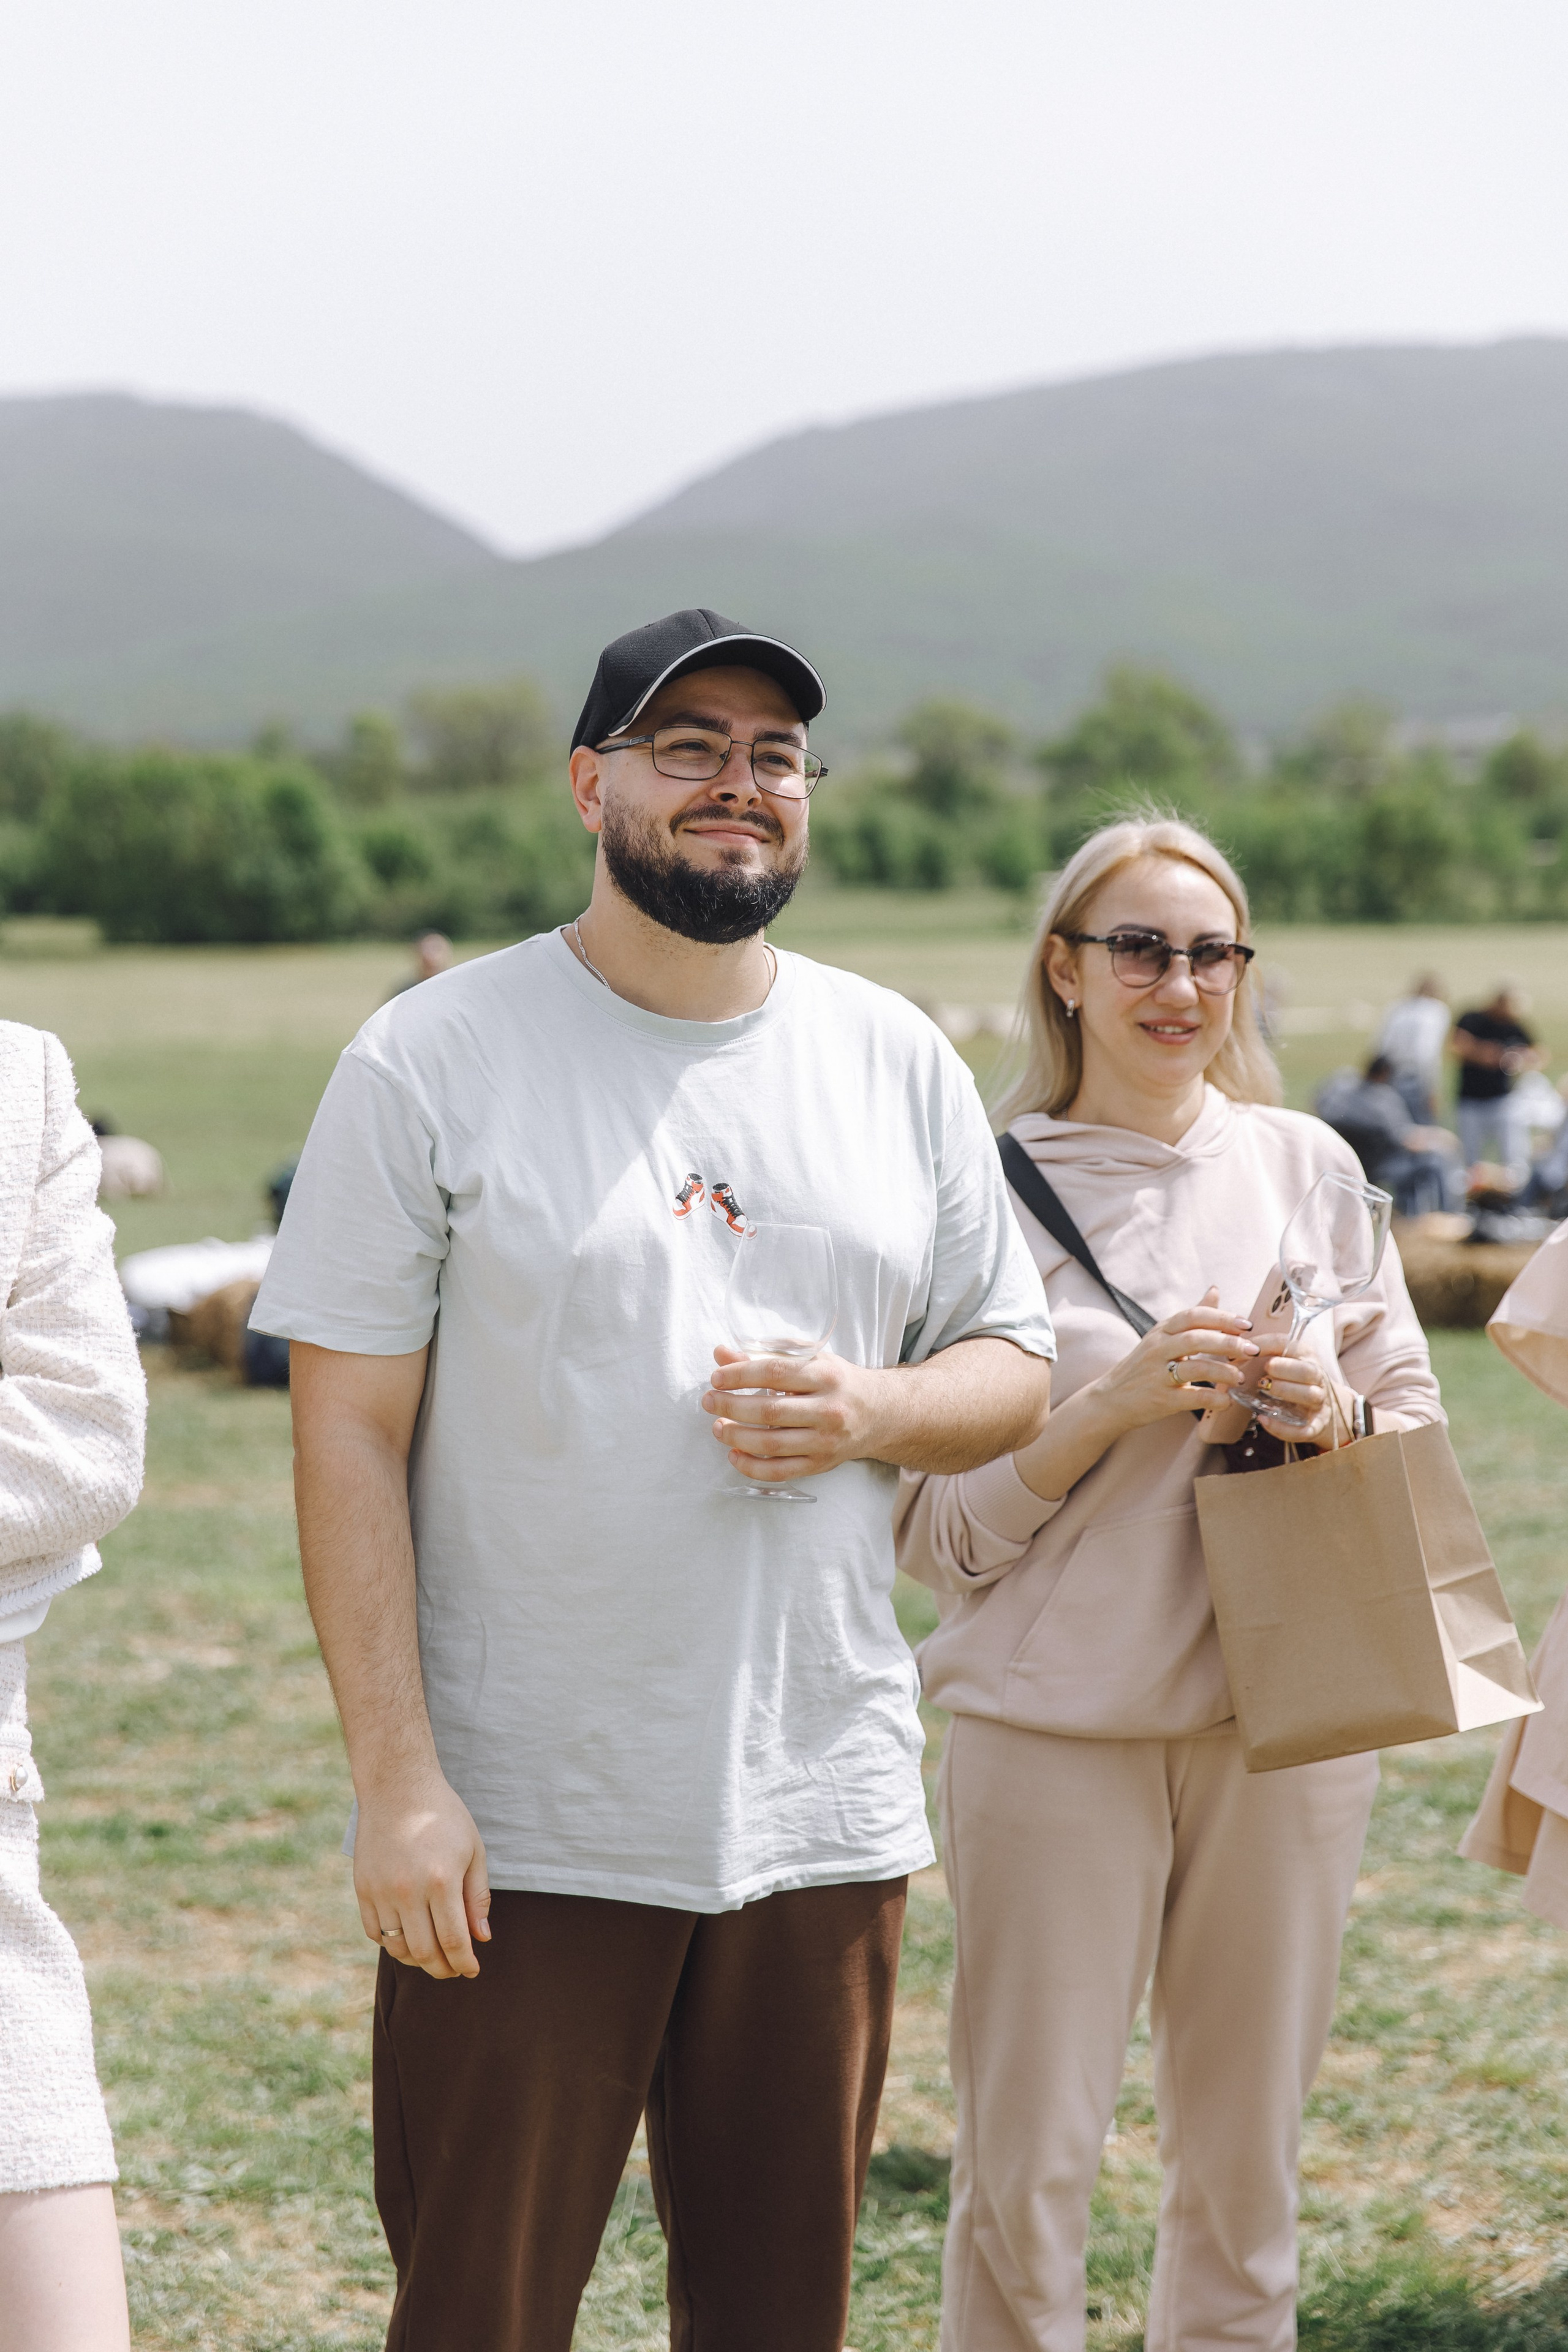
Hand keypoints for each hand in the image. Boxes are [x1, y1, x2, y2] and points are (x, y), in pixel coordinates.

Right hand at [352, 1771, 490, 1979]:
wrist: (398, 1787)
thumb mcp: (473, 1850)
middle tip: (453, 1969)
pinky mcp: (362, 1888)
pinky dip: (391, 1942)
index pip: (454, 1941)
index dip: (464, 1963)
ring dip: (417, 1959)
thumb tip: (480, 1938)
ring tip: (431, 1955)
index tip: (472, 1970)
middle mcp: (409, 1891)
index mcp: (442, 1881)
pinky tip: (406, 1936)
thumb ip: (477, 1896)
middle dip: (442, 1968)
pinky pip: (375, 1932)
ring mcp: (381, 1891)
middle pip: (425, 1952)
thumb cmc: (443, 1816)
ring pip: (398, 1947)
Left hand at [702, 1345, 883, 1483]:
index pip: (774, 1373)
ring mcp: (826, 1440)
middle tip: (708, 1401)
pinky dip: (752, 1467)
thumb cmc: (837, 1382)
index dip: (740, 1375)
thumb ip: (764, 1357)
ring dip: (736, 1436)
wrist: (880, 1413)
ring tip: (717, 1427)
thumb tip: (720, 1353)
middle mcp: (829, 1409)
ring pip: (772, 1444)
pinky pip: (780, 1472)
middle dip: (731, 1406)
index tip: (716, 1377)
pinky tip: (734, 1454)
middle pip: (770, 1411)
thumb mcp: (809, 1361)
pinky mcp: (821, 1464)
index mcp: (826, 1375)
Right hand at [1093, 1287, 1259, 1438]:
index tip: (1246, 1325)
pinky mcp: (1161, 1400)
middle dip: (1228, 1343)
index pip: (1193, 1316)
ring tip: (1240, 1376)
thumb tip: (1215, 1289)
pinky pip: (1192, 1397)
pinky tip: (1227, 1400)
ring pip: (1196, 1367)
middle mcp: (1158, 1349)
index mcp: (1162, 1331)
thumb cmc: (1143, 1367)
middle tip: (1252, 1349)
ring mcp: (1158, 1374)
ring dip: (1223, 1371)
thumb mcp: (1162, 1336)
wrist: (1110, 1399)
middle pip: (1196, 1338)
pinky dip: (1213, 1398)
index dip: (1222, 1318)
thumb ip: (1191, 1316)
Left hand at [1248, 1340, 1341, 1448]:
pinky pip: (1305, 1430)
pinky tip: (1264, 1420)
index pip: (1288, 1345)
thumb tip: (1229, 1353)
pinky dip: (1284, 1428)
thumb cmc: (1292, 1382)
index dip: (1265, 1344)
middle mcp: (1317, 1378)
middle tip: (1264, 1372)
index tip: (1244, 1349)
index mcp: (1305, 1357)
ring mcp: (1320, 1403)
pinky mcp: (1317, 1426)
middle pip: (1307, 1370)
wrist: (1323, 1410)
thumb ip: (1261, 1356)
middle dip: (1284, 1368)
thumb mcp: (1282, 1364)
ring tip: (1265, 1391)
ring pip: (1311, 1395)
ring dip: (1287, 1392)